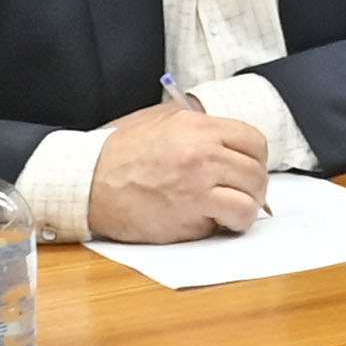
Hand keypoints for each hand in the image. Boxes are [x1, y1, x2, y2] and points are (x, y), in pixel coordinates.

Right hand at [84, 99, 273, 239]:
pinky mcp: (189, 218)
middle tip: (245, 193)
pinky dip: (228, 224)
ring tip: (233, 211)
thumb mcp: (161, 121)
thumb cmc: (121, 153)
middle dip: (255, 187)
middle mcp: (204, 155)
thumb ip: (198, 125)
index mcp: (199, 128)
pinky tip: (215, 222)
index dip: (256, 158)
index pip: (255, 142)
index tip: (249, 167)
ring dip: (246, 208)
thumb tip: (229, 139)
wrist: (89, 182)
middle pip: (256, 173)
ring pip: (250, 201)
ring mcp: (198, 188)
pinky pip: (228, 222)